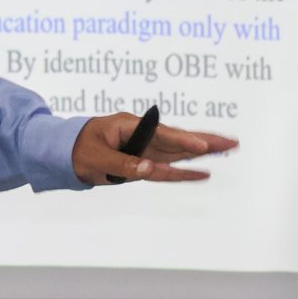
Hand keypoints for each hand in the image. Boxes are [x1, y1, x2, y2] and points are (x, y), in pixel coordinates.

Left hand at [71, 112, 236, 184]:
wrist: (65, 152)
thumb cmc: (78, 150)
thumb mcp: (97, 158)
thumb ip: (122, 164)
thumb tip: (148, 171)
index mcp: (130, 126)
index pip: (162, 134)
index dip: (182, 140)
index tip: (202, 145)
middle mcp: (143, 135)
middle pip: (179, 139)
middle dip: (206, 140)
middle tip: (232, 142)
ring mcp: (145, 148)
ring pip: (180, 150)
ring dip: (204, 151)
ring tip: (229, 149)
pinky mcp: (144, 161)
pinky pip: (169, 164)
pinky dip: (186, 168)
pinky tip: (203, 172)